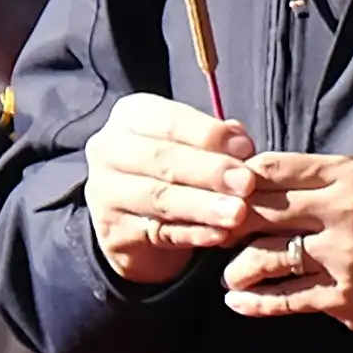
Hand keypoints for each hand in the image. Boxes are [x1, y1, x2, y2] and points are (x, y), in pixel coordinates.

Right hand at [81, 94, 267, 286]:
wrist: (132, 218)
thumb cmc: (172, 168)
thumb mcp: (189, 144)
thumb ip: (214, 141)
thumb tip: (241, 143)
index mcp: (130, 117)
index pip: (170, 121)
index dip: (209, 134)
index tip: (246, 149)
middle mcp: (109, 151)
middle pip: (163, 159)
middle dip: (209, 171)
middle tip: (246, 183)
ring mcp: (106, 194)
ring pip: (159, 198)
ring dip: (203, 206)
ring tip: (237, 213)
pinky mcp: (113, 233)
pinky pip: (158, 233)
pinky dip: (192, 234)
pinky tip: (218, 234)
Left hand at [218, 152, 352, 345]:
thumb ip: (321, 185)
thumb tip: (257, 185)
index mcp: (348, 174)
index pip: (271, 167)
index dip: (237, 184)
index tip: (225, 200)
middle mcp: (342, 208)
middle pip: (258, 210)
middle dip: (228, 227)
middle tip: (218, 240)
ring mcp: (341, 253)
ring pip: (262, 256)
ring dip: (236, 271)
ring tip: (232, 278)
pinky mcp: (342, 295)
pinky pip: (282, 298)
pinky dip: (253, 303)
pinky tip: (240, 303)